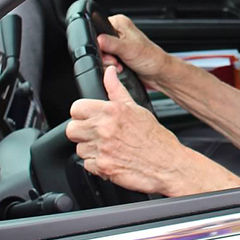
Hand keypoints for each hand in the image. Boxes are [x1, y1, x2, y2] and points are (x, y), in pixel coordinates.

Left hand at [66, 66, 186, 195]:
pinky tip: (111, 159)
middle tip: (95, 134)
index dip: (82, 114)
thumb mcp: (137, 108)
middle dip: (82, 132)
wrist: (167, 164)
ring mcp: (102, 148)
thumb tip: (109, 72)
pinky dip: (97, 165)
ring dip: (90, 150)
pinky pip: (87, 165)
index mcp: (112, 111)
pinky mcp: (102, 167)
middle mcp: (105, 128)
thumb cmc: (155, 138)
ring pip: (79, 148)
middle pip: (72, 129)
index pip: (76, 108)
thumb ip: (116, 90)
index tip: (88, 118)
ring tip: (107, 148)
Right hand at [97, 14, 169, 86]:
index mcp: (119, 22)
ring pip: (101, 53)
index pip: (97, 29)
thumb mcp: (128, 50)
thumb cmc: (151, 58)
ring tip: (120, 64)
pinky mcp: (118, 53)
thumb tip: (98, 40)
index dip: (98, 43)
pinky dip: (111, 66)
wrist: (158, 72)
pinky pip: (106, 60)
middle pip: (98, 43)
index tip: (107, 52)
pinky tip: (120, 67)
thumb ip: (111, 44)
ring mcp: (117, 43)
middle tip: (116, 60)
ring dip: (108, 62)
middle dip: (105, 56)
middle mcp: (118, 31)